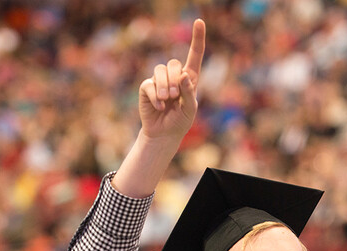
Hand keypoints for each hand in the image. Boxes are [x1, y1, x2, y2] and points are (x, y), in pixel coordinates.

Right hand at [138, 18, 204, 141]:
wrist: (164, 134)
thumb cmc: (180, 120)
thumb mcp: (190, 109)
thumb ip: (189, 93)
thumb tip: (184, 75)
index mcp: (190, 78)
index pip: (195, 54)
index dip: (197, 38)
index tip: (199, 22)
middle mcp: (174, 75)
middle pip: (174, 63)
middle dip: (175, 80)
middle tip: (175, 96)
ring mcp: (159, 80)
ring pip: (160, 70)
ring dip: (164, 87)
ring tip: (167, 100)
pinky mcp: (147, 87)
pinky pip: (149, 84)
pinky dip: (155, 97)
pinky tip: (159, 107)